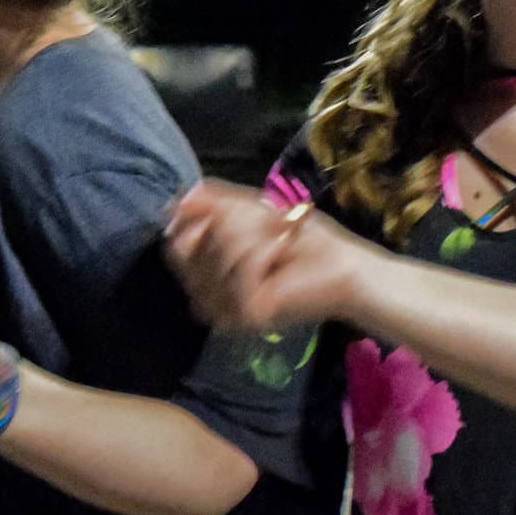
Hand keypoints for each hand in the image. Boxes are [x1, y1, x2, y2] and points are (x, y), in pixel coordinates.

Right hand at [164, 180, 369, 330]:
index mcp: (207, 271)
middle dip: (227, 227)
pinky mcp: (247, 314)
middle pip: (186, 250)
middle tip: (263, 233)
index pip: (174, 246)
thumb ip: (211, 201)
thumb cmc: (300, 239)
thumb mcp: (250, 209)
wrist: (341, 266)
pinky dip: (262, 255)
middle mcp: (209, 293)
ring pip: (212, 257)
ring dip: (249, 241)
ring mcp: (225, 308)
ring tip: (276, 248)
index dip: (194, 222)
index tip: (226, 214)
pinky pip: (238, 268)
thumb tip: (177, 200)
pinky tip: (279, 261)